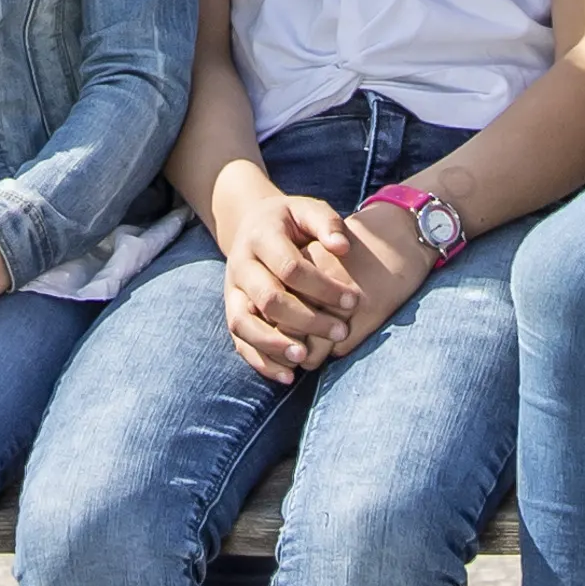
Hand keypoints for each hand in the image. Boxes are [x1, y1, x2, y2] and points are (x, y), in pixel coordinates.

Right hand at [213, 168, 370, 381]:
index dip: (323, 287)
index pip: (290, 267)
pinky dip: (261, 361)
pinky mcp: (231, 310)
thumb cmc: (290, 221)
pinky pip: (239, 341)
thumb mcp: (307, 210)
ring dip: (275, 345)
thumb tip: (342, 247)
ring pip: (245, 323)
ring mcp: (232, 290)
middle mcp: (240, 264)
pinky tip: (288, 375)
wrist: (251, 225)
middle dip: (307, 319)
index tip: (353, 301)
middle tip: (341, 331)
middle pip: (269, 299)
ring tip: (306, 358)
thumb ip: (326, 223)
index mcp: (261, 236)